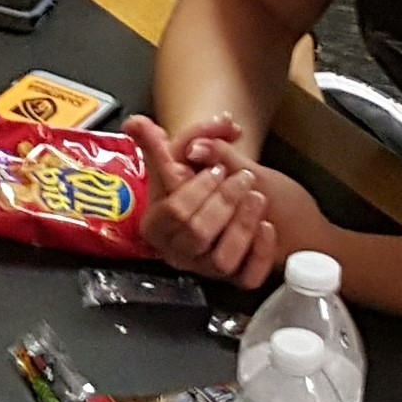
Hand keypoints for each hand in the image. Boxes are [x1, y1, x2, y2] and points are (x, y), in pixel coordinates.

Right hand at [126, 114, 278, 287]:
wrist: (234, 202)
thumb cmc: (201, 182)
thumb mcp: (181, 160)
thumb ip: (158, 141)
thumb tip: (134, 122)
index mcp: (157, 226)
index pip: (173, 212)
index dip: (198, 189)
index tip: (216, 170)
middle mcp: (179, 252)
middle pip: (197, 233)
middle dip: (223, 201)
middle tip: (243, 178)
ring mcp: (207, 269)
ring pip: (221, 260)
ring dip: (242, 225)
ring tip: (257, 197)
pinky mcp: (236, 278)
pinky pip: (247, 278)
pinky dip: (260, 252)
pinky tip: (267, 226)